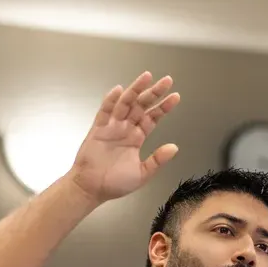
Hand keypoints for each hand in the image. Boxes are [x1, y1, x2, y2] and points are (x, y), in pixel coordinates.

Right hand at [66, 71, 180, 203]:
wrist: (91, 189)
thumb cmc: (115, 183)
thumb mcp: (142, 174)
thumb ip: (157, 160)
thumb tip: (174, 147)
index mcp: (136, 137)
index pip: (152, 117)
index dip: (163, 107)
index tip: (176, 96)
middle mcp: (126, 129)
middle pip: (141, 106)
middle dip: (153, 92)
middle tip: (167, 80)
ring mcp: (112, 127)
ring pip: (125, 104)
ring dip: (135, 90)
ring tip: (146, 77)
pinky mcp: (98, 129)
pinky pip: (105, 112)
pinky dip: (111, 101)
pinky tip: (119, 90)